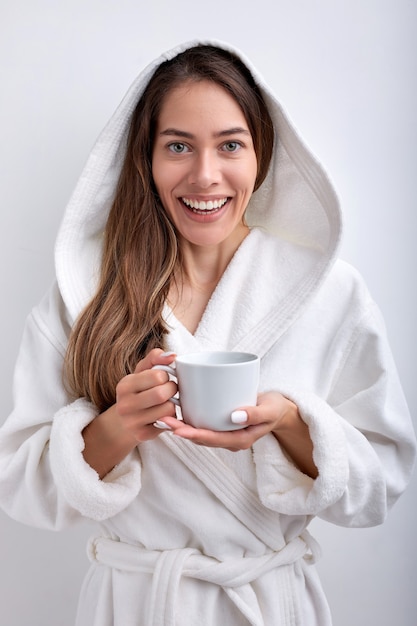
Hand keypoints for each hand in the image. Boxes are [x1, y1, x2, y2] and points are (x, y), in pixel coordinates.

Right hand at [115, 348, 177, 442]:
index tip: (163, 378)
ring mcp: (132, 422)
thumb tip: (173, 356)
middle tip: (170, 389)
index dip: (166, 375)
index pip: (157, 376)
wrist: (125, 420)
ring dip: (173, 403)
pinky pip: (168, 423)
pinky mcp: (142, 435)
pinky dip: (171, 417)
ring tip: (167, 401)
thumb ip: (156, 358)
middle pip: (161, 394)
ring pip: (167, 409)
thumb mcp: (142, 371)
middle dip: (172, 389)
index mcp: (124, 386)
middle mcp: (125, 405)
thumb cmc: (138, 390)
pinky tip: (163, 414)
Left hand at [157, 391, 317, 476]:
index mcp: (240, 440)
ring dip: (182, 425)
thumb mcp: (270, 410)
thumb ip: (255, 414)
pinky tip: (177, 409)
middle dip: (181, 430)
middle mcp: (229, 439)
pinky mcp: (222, 424)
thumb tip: (234, 417)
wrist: (280, 410)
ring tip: (163, 417)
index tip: (177, 428)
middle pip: (201, 437)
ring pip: (200, 431)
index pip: (212, 439)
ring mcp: (225, 432)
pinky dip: (190, 418)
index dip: (193, 434)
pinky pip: (204, 424)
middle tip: (162, 420)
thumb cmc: (276, 409)